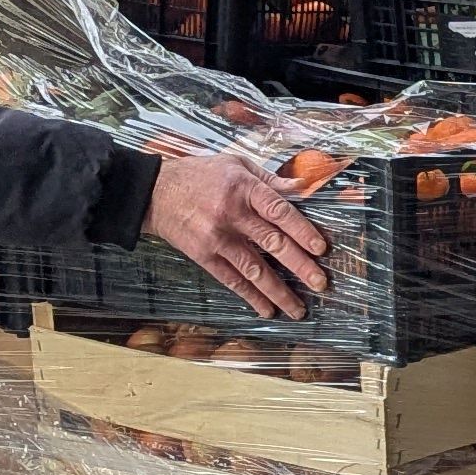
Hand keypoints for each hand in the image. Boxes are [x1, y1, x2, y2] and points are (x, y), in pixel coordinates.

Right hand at [146, 151, 330, 319]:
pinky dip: (251, 296)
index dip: (302, 231)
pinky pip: (231, 280)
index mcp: (244, 189)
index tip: (320, 248)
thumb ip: (270, 179)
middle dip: (300, 266)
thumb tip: (303, 187)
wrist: (154, 192)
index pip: (280, 211)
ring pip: (254, 269)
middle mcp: (232, 215)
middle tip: (321, 283)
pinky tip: (267, 310)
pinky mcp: (204, 256)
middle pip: (272, 243)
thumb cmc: (201, 175)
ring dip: (279, 292)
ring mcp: (217, 238)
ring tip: (298, 309)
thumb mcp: (236, 164)